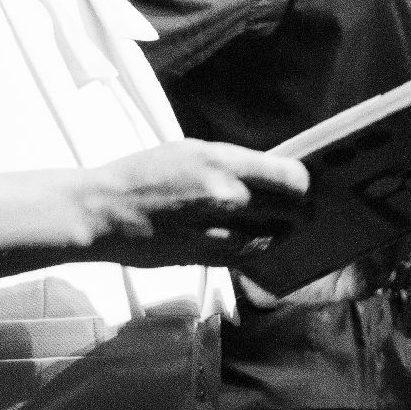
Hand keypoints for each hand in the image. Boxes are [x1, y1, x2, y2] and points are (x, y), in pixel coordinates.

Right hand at [92, 140, 310, 265]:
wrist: (104, 212)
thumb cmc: (143, 174)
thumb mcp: (190, 151)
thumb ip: (231, 164)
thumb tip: (268, 174)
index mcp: (222, 161)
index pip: (292, 176)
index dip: (306, 183)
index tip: (306, 183)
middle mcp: (227, 197)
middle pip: (294, 210)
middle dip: (301, 210)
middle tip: (302, 208)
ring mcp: (219, 232)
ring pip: (275, 236)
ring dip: (280, 231)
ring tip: (277, 223)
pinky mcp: (209, 258)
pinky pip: (250, 255)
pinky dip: (256, 246)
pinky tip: (252, 237)